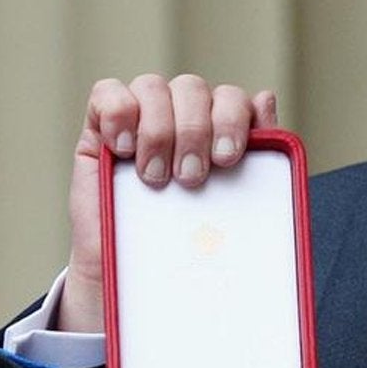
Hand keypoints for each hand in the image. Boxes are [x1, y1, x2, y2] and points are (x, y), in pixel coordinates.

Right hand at [56, 74, 278, 332]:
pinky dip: (117, 113)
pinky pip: (106, 93)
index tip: (227, 159)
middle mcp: (180, 116)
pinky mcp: (100, 129)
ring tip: (155, 176)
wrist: (143, 280)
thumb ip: (258, 153)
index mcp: (217, 127)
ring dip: (158, 130)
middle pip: (191, 87)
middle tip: (190, 177)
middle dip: (194, 130)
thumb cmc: (193, 242)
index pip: (230, 97)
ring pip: (152, 86)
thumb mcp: (234, 202)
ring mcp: (140, 119)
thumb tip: (266, 97)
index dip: (231, 119)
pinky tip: (123, 148)